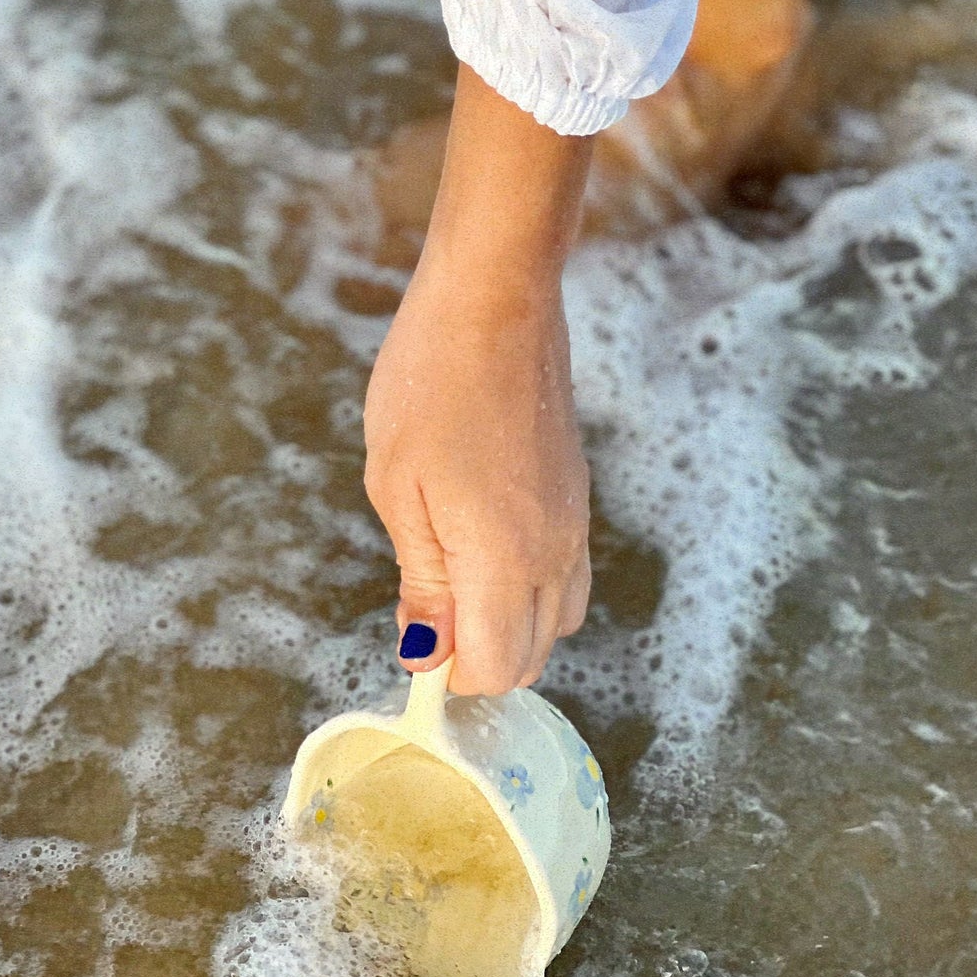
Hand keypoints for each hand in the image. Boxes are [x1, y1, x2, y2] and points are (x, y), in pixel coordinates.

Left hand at [363, 66, 594, 693]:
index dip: (448, 677)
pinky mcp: (577, 498)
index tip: (409, 646)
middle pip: (532, 656)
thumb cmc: (431, 382)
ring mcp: (575, 526)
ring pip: (556, 621)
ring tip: (446, 581)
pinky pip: (565, 578)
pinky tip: (480, 550)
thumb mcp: (398, 488)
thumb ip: (422, 581)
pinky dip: (527, 590)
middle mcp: (555, 554)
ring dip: (505, 625)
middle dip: (477, 657)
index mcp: (507, 560)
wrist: (495, 300)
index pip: (496, 670)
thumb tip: (428, 656)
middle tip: (420, 613)